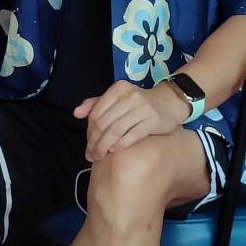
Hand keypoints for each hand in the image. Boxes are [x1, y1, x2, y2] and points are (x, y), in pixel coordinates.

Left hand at [74, 81, 188, 160]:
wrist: (169, 103)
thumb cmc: (139, 103)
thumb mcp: (117, 98)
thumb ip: (96, 104)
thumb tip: (76, 113)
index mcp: (118, 89)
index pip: (96, 113)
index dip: (89, 131)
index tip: (88, 145)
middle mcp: (129, 96)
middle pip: (104, 123)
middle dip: (94, 142)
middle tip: (90, 155)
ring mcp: (142, 108)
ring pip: (115, 130)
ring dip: (104, 146)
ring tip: (99, 156)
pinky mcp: (153, 121)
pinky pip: (131, 136)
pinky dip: (120, 145)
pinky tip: (114, 152)